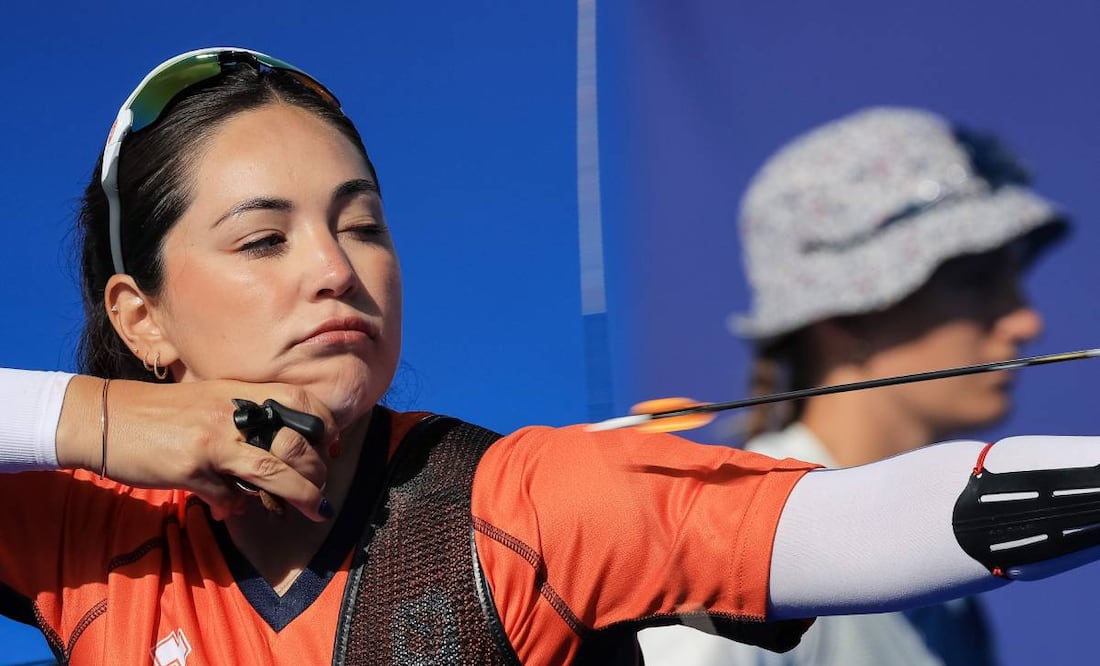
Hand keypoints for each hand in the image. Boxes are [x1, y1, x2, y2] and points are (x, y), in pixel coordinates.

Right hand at [56, 376, 337, 521]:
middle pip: (295, 442)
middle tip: (322, 490)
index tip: (331, 449)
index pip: (302, 402)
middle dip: (317, 471)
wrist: (105, 417)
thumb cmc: (162, 413)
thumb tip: (272, 460)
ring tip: (315, 509)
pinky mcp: (191, 467)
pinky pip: (226, 495)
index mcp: (241, 393)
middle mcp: (232, 412)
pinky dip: (233, 505)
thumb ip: (243, 424)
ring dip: (301, 495)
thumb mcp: (210, 403)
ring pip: (273, 470)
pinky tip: (230, 507)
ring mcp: (213, 439)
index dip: (325, 426)